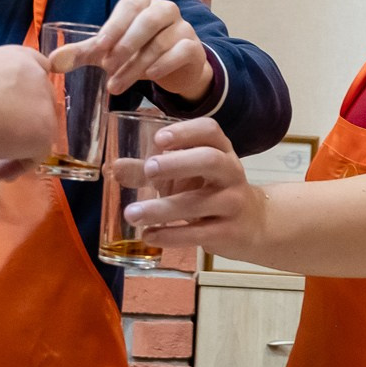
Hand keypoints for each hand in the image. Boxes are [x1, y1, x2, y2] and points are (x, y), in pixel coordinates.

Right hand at [0, 45, 60, 161]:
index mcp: (20, 57)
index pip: (38, 69)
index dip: (27, 91)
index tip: (15, 107)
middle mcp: (39, 78)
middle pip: (40, 103)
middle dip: (24, 120)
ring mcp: (45, 107)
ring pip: (38, 130)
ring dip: (20, 144)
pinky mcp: (43, 134)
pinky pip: (35, 156)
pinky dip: (19, 165)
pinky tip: (1, 172)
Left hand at [49, 0, 214, 101]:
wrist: (175, 68)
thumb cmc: (138, 52)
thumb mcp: (109, 51)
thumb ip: (84, 53)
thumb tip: (51, 62)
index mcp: (142, 1)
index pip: (129, 6)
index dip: (114, 26)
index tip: (98, 49)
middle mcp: (164, 9)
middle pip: (147, 21)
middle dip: (126, 46)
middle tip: (107, 68)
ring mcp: (182, 27)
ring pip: (160, 42)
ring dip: (137, 65)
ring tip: (117, 85)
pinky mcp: (193, 47)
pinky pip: (180, 51)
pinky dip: (163, 64)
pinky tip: (149, 78)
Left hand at [121, 117, 260, 249]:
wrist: (253, 224)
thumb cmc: (211, 190)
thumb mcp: (186, 175)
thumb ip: (149, 170)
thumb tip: (113, 168)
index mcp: (221, 150)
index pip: (209, 131)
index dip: (184, 132)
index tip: (158, 139)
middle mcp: (231, 172)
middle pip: (210, 160)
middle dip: (179, 163)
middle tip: (149, 170)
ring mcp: (233, 203)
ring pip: (199, 202)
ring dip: (162, 208)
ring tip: (132, 213)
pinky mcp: (229, 232)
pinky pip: (199, 233)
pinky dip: (171, 235)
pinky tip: (149, 235)